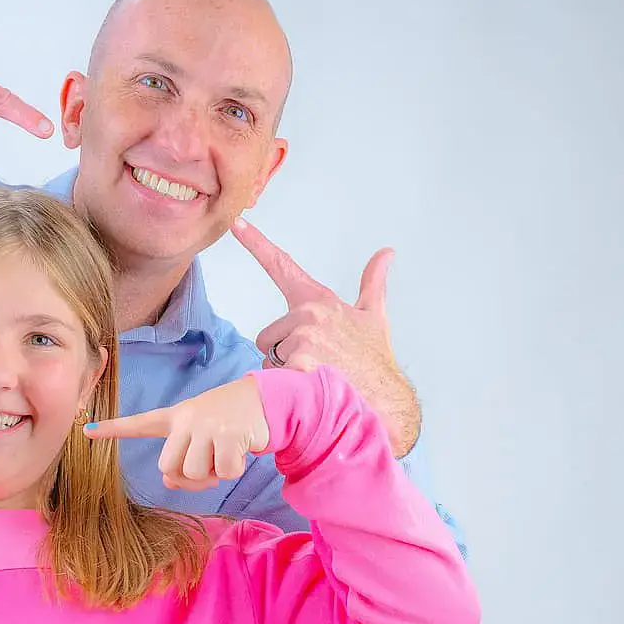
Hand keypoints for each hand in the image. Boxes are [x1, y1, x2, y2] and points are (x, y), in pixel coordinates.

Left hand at [83, 376, 268, 491]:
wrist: (262, 401)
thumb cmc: (226, 423)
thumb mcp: (200, 435)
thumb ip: (181, 458)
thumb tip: (167, 481)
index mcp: (176, 417)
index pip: (140, 423)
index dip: (114, 429)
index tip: (87, 431)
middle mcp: (187, 419)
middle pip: (169, 467)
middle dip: (188, 476)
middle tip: (207, 463)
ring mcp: (207, 425)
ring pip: (195, 473)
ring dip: (213, 474)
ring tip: (224, 453)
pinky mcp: (230, 435)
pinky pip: (224, 473)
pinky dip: (234, 470)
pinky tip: (240, 450)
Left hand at [235, 217, 420, 455]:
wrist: (383, 400)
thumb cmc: (375, 361)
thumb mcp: (375, 315)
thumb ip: (373, 281)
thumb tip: (386, 252)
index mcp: (319, 300)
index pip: (282, 266)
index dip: (256, 242)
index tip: (237, 223)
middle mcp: (307, 314)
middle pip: (269, 335)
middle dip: (284, 351)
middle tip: (316, 362)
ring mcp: (302, 338)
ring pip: (270, 357)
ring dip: (285, 370)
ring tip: (316, 374)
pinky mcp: (297, 363)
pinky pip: (272, 376)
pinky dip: (286, 386)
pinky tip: (311, 387)